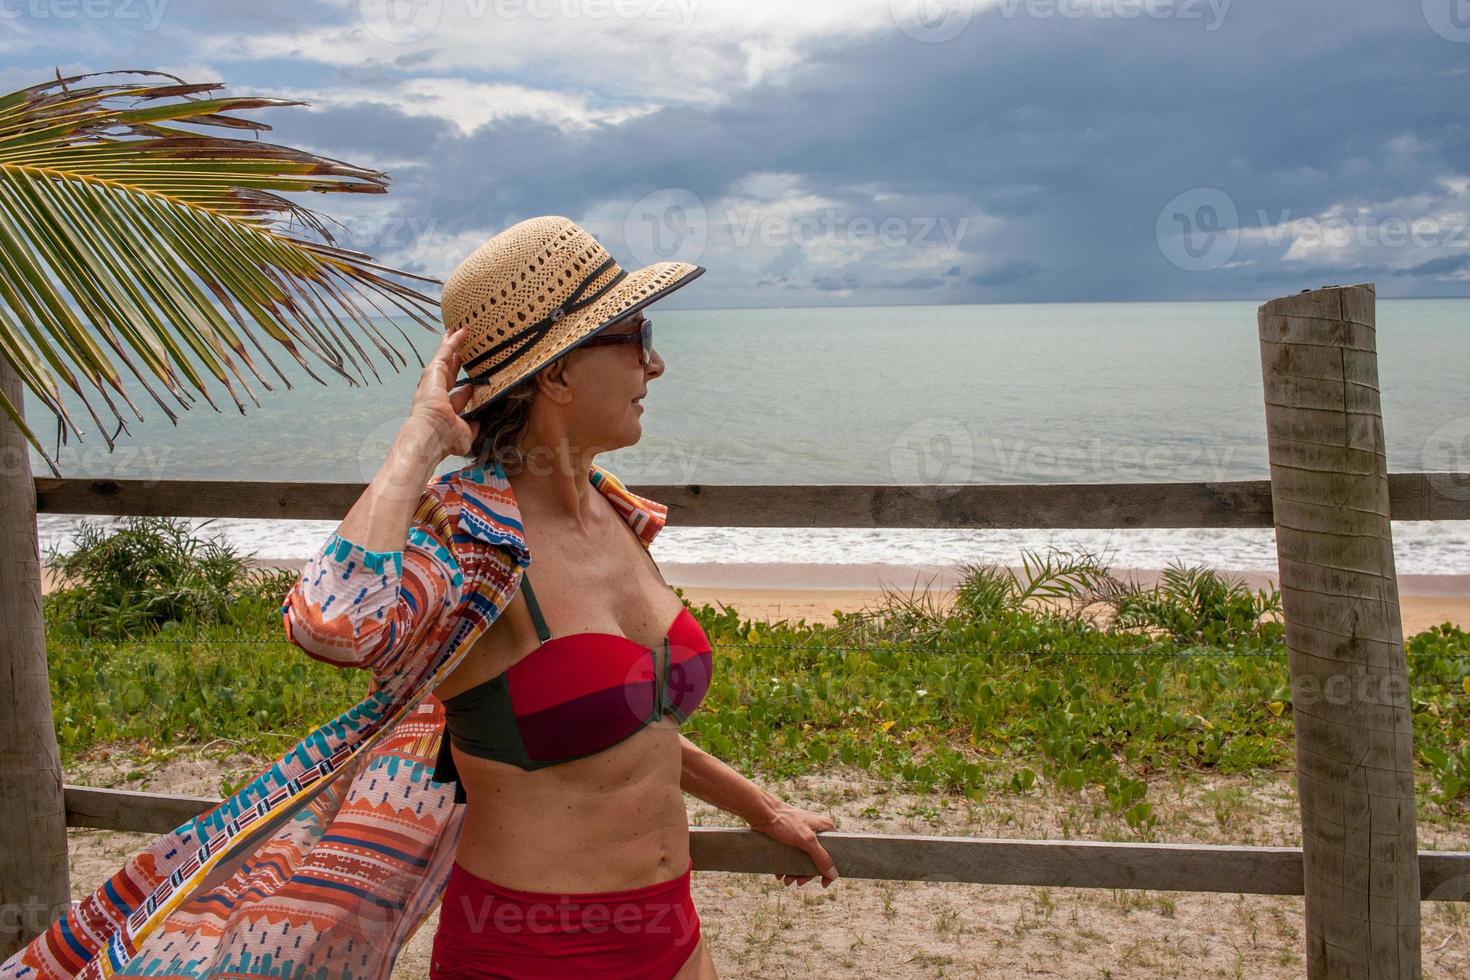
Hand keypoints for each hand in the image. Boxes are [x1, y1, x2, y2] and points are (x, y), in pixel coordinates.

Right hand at [403, 327, 480, 458]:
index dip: (468, 386)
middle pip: (450, 371)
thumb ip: (474, 425)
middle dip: (457, 359)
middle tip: (464, 347)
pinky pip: (445, 352)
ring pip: (445, 358)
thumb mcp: (466, 433)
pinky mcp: (432, 372)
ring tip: (458, 330)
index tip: (477, 379)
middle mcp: (437, 393)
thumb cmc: (445, 439)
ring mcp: (433, 381)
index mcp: (446, 408)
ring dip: (452, 344)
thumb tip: (482, 420)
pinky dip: (453, 341)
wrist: (431, 435)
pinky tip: (461, 331)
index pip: (460, 394)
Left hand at [750, 802, 838, 888]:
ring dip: (796, 872)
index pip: (834, 852)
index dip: (830, 869)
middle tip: (798, 882)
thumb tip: (833, 874)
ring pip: (804, 859)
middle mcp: (816, 831)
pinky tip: (780, 873)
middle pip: (818, 859)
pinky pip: (793, 856)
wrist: (761, 813)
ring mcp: (803, 835)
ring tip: (786, 880)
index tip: (823, 883)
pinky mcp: (791, 838)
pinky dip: (788, 866)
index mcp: (825, 828)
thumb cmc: (785, 821)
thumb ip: (821, 857)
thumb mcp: (806, 840)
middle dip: (807, 873)